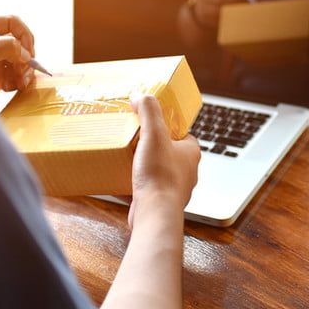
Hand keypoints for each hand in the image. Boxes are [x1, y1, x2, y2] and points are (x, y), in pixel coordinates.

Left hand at [0, 15, 37, 96]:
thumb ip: (4, 46)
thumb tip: (25, 52)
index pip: (11, 22)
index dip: (24, 34)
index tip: (29, 52)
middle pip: (20, 42)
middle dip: (25, 58)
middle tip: (22, 71)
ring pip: (22, 60)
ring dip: (24, 71)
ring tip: (19, 83)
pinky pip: (18, 74)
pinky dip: (18, 81)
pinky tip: (8, 88)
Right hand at [126, 95, 199, 229]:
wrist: (155, 213)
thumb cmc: (159, 175)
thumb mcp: (153, 134)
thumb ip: (149, 111)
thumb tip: (141, 96)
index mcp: (190, 153)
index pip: (182, 133)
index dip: (167, 126)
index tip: (151, 122)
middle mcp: (186, 171)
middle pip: (168, 152)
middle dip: (152, 146)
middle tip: (134, 138)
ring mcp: (173, 188)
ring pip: (157, 171)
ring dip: (142, 166)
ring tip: (125, 158)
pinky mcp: (159, 201)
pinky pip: (145, 189)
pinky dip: (132, 185)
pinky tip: (117, 180)